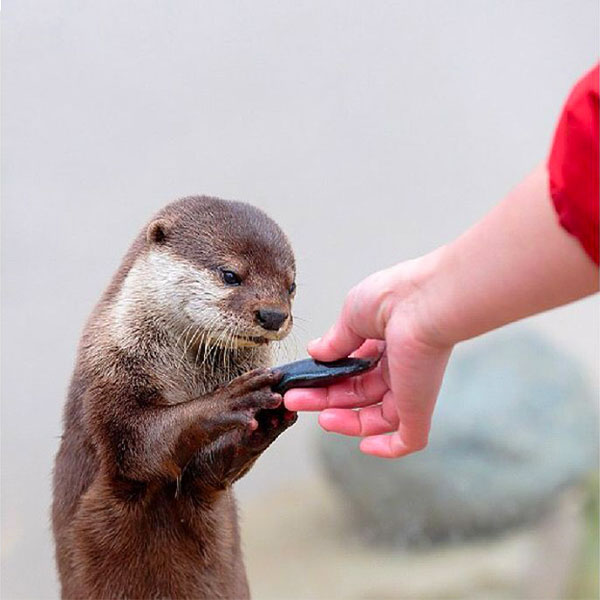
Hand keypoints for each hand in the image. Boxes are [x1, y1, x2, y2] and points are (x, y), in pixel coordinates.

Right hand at [284, 257, 452, 457]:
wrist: (422, 302)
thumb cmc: (391, 298)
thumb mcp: (351, 316)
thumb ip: (335, 340)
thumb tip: (316, 351)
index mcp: (385, 343)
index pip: (352, 370)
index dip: (327, 378)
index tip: (302, 381)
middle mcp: (399, 366)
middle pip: (358, 394)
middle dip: (325, 398)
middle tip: (296, 399)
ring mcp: (410, 388)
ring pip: (377, 418)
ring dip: (346, 422)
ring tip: (320, 417)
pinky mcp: (419, 407)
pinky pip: (409, 439)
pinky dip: (388, 448)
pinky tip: (365, 446)